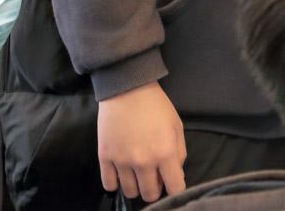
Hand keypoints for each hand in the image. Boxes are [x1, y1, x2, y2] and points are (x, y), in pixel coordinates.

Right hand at [98, 80, 186, 201]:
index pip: (175, 188)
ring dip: (136, 187)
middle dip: (155, 189)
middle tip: (154, 177)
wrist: (127, 89)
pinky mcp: (105, 157)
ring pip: (130, 192)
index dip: (176, 188)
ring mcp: (122, 161)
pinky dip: (116, 184)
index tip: (173, 183)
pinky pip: (109, 185)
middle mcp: (143, 162)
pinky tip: (121, 174)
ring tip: (138, 174)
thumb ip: (179, 153)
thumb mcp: (176, 126)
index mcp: (165, 153)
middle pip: (150, 195)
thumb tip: (175, 173)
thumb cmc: (156, 106)